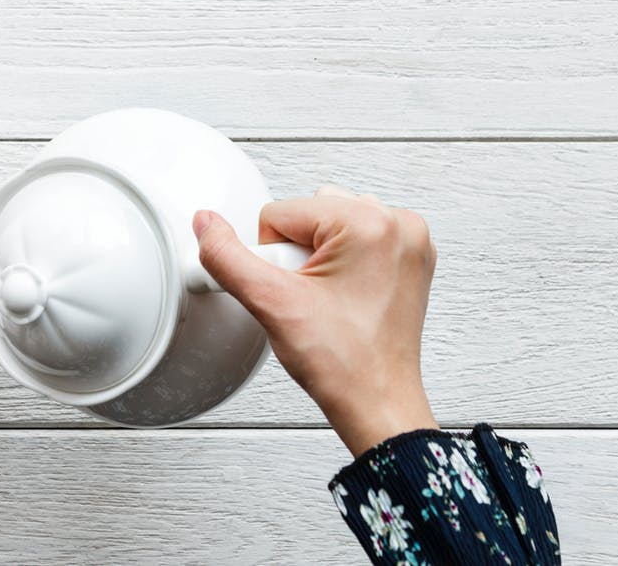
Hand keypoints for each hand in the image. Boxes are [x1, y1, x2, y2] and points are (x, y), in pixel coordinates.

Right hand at [194, 186, 438, 456]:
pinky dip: (344, 261)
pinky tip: (344, 297)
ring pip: (331, 223)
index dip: (273, 259)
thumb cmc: (346, 366)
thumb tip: (207, 225)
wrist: (378, 405)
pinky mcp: (410, 256)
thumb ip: (228, 258)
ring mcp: (409, 240)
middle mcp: (398, 223)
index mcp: (370, 223)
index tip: (296, 293)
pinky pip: (358, 237)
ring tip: (329, 300)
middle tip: (314, 299)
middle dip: (297, 255)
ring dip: (319, 257)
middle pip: (309, 213)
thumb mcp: (272, 305)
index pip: (281, 212)